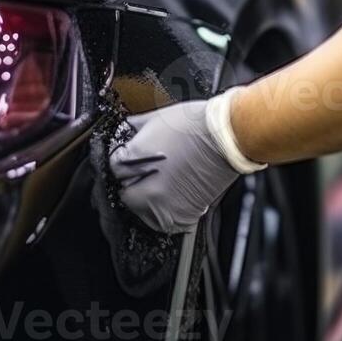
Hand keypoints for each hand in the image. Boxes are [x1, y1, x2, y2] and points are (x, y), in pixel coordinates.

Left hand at [111, 98, 240, 233]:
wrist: (228, 138)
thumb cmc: (197, 125)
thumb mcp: (155, 119)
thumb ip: (133, 130)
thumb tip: (125, 135)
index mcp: (133, 162)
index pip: (113, 168)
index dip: (124, 161)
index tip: (134, 159)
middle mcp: (145, 189)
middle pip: (126, 193)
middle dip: (134, 182)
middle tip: (151, 171)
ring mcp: (163, 206)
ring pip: (141, 211)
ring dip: (148, 200)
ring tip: (165, 182)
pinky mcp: (182, 217)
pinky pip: (163, 222)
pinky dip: (166, 210)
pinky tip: (175, 192)